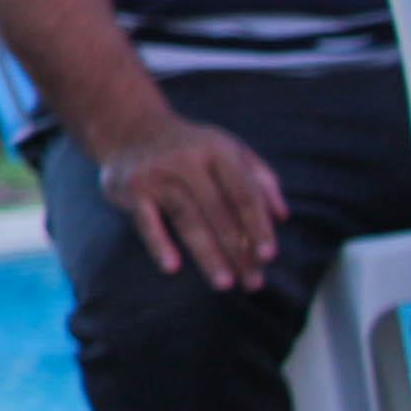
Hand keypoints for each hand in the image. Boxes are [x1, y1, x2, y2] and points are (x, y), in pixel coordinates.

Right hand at [93, 109, 285, 291]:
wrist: (128, 126)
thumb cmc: (190, 146)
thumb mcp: (229, 150)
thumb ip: (260, 179)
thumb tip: (282, 217)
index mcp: (218, 150)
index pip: (244, 194)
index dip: (258, 226)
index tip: (269, 257)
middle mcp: (187, 159)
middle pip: (219, 212)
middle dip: (238, 250)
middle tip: (253, 283)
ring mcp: (158, 173)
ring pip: (188, 219)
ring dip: (208, 254)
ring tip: (225, 284)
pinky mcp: (132, 187)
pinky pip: (147, 220)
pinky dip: (159, 243)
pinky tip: (172, 268)